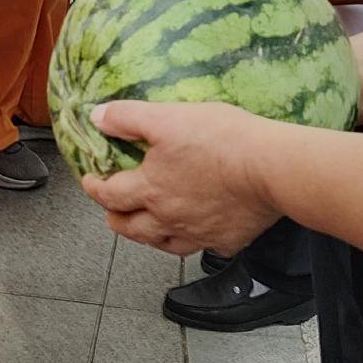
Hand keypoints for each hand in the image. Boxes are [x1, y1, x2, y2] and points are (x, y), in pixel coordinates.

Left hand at [79, 100, 282, 256]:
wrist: (271, 169)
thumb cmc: (223, 140)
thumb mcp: (168, 117)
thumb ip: (128, 117)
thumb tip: (96, 117)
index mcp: (150, 189)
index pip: (109, 195)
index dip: (95, 188)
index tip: (90, 182)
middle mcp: (169, 219)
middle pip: (131, 229)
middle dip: (116, 219)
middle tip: (112, 210)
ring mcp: (199, 234)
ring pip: (163, 244)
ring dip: (148, 235)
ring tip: (146, 226)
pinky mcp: (227, 241)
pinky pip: (204, 246)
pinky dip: (195, 239)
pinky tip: (198, 230)